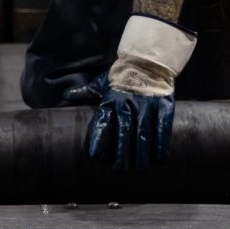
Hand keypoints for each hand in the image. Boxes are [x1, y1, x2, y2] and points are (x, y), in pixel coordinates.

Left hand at [66, 14, 195, 170]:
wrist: (148, 59)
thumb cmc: (121, 75)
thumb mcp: (102, 82)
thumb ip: (86, 92)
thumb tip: (66, 95)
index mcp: (111, 99)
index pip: (103, 122)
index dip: (99, 139)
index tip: (95, 156)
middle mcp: (128, 103)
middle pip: (124, 133)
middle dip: (121, 153)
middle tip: (119, 168)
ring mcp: (146, 105)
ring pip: (143, 134)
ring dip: (141, 153)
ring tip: (138, 168)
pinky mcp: (163, 106)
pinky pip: (162, 128)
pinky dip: (161, 144)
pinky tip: (158, 158)